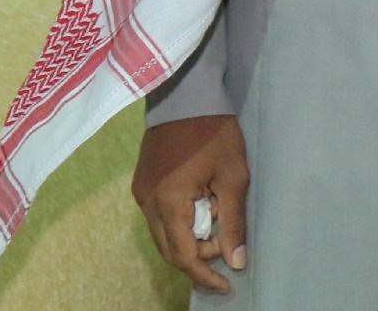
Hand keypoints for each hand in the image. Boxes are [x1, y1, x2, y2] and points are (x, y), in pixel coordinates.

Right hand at [133, 114, 250, 290]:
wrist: (186, 93)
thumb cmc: (215, 132)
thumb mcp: (233, 177)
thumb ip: (233, 222)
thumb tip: (236, 261)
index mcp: (168, 203)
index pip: (183, 256)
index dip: (205, 275)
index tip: (227, 284)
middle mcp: (147, 203)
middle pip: (170, 250)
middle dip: (199, 256)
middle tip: (227, 242)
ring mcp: (141, 192)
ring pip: (163, 234)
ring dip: (190, 238)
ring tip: (218, 218)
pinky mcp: (142, 182)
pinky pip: (158, 217)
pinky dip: (180, 222)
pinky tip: (202, 205)